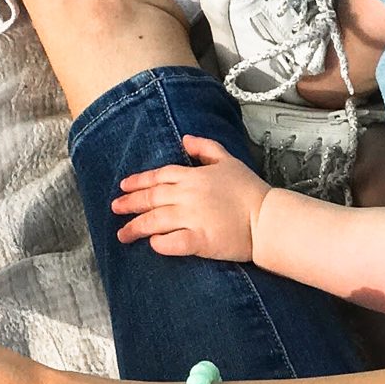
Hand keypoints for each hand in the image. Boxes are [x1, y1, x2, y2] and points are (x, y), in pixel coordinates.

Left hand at [112, 135, 267, 259]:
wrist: (269, 218)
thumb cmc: (250, 191)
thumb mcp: (228, 160)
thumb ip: (205, 148)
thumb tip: (185, 139)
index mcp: (193, 176)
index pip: (158, 177)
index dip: (138, 181)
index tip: (123, 187)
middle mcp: (188, 196)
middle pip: (150, 198)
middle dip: (129, 204)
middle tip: (115, 209)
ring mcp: (193, 218)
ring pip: (155, 221)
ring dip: (136, 228)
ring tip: (123, 234)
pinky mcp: (200, 240)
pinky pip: (173, 242)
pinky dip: (160, 244)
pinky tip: (152, 245)